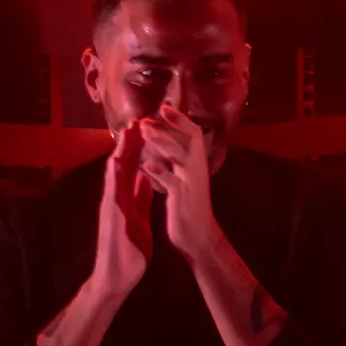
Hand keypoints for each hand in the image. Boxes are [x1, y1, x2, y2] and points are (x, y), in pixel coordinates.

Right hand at [93, 119, 153, 296]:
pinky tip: (119, 159)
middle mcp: (114, 197)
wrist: (117, 276)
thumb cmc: (128, 251)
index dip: (137, 148)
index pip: (130, 168)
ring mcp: (110, 204)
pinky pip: (113, 189)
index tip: (144, 129)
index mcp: (123, 198)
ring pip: (114, 172)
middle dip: (128, 142)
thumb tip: (145, 178)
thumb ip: (140, 199)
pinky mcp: (111, 213)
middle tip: (136, 118)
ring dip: (121, 150)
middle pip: (121, 163)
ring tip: (128, 130)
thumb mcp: (139, 218)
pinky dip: (116, 173)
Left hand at [136, 102, 219, 259]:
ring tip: (146, 132)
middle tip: (146, 119)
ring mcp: (191, 184)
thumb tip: (158, 152)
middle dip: (168, 127)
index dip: (179, 120)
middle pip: (189, 140)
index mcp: (195, 166)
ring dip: (162, 142)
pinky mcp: (183, 199)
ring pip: (180, 156)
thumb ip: (172, 168)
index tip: (163, 108)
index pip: (192, 135)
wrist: (199, 238)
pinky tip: (147, 166)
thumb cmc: (188, 210)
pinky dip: (160, 173)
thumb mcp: (181, 184)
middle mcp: (197, 171)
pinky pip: (173, 183)